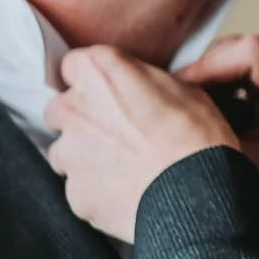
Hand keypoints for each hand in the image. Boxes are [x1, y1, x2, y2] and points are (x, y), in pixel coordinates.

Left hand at [46, 47, 238, 243]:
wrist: (196, 194)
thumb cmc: (196, 139)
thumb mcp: (185, 88)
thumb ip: (145, 81)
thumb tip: (141, 87)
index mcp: (99, 73)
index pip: (74, 65)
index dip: (94, 79)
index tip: (109, 91)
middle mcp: (74, 108)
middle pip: (62, 109)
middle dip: (83, 119)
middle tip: (119, 131)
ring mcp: (70, 153)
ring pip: (66, 151)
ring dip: (86, 157)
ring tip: (125, 167)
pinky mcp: (75, 192)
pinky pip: (80, 188)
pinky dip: (97, 190)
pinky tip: (127, 191)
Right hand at [175, 35, 258, 253]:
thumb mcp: (251, 169)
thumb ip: (213, 134)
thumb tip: (171, 105)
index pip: (250, 52)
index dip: (204, 66)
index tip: (175, 90)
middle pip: (247, 48)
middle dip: (208, 74)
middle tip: (179, 103)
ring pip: (250, 54)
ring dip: (221, 79)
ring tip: (201, 111)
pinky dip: (236, 83)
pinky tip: (223, 109)